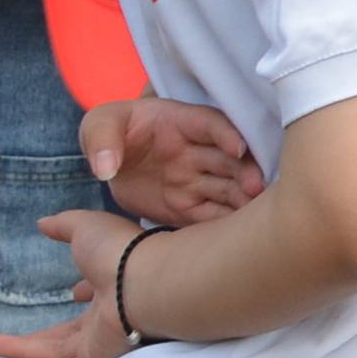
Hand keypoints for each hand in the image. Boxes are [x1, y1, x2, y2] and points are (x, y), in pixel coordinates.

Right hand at [0, 210, 149, 357]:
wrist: (143, 281)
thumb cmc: (119, 251)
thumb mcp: (87, 228)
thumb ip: (65, 225)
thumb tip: (43, 223)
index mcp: (113, 287)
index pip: (96, 298)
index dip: (83, 295)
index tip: (74, 292)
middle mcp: (107, 319)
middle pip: (68, 335)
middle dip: (38, 336)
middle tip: (5, 336)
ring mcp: (100, 344)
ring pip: (55, 356)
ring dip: (21, 353)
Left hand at [85, 97, 263, 223]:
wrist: (117, 161)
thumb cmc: (116, 133)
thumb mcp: (101, 122)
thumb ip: (100, 138)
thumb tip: (105, 169)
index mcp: (183, 124)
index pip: (211, 125)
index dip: (227, 134)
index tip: (238, 149)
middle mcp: (200, 152)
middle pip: (229, 160)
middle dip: (246, 172)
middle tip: (256, 189)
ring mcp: (200, 180)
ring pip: (229, 189)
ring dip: (244, 200)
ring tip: (256, 216)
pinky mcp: (193, 207)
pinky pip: (213, 215)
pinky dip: (228, 224)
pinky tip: (240, 235)